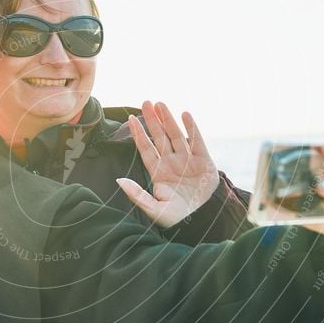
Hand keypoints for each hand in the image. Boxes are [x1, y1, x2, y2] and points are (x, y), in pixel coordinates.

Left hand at [117, 101, 218, 227]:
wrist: (203, 220)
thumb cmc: (177, 218)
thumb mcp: (154, 209)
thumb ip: (137, 195)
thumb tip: (119, 181)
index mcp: (158, 172)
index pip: (146, 149)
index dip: (139, 134)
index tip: (131, 119)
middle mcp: (172, 163)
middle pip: (160, 137)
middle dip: (153, 120)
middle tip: (146, 102)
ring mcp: (187, 160)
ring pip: (176, 135)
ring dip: (169, 120)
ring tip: (161, 104)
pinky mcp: (204, 161)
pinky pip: (197, 141)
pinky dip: (192, 128)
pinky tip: (185, 115)